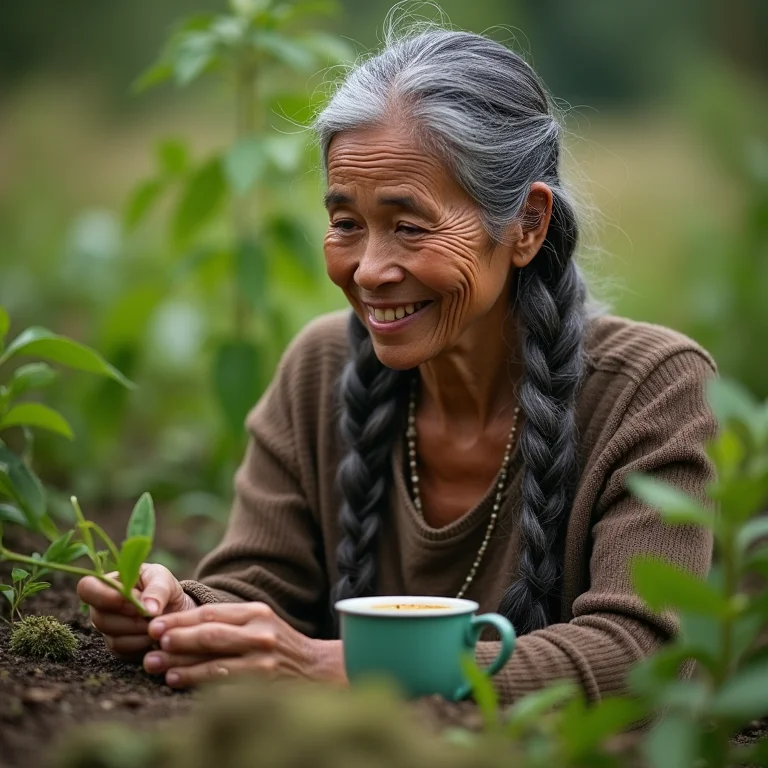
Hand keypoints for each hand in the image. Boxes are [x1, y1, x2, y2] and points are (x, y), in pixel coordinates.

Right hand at [77, 562, 195, 661]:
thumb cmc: (163, 587)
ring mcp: (108, 630)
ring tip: (156, 622)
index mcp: (107, 584)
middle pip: (99, 619)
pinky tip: (154, 634)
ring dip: (139, 631)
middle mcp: (101, 608)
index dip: (105, 596)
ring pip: (113, 639)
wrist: (174, 608)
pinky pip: (124, 652)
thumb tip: (148, 609)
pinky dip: (143, 644)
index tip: (131, 598)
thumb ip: (156, 589)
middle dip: (130, 618)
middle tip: (151, 613)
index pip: (86, 588)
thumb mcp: (163, 578)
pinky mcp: (118, 649)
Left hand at [143, 602, 345, 688]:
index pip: (211, 613)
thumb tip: (178, 629)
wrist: (317, 668)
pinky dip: (198, 683)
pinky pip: (224, 684)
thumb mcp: (259, 622)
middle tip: (150, 644)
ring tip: (157, 666)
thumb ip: (227, 622)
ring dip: (181, 665)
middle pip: (210, 635)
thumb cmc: (279, 644)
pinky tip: (179, 682)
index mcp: (256, 612)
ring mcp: (263, 660)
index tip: (154, 625)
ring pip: (213, 662)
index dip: (180, 619)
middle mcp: (260, 633)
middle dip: (176, 639)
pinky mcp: (265, 684)